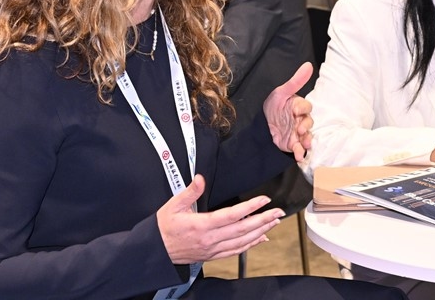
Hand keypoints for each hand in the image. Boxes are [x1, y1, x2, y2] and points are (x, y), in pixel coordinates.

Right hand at [156, 175, 283, 263]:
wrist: (156, 250)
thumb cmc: (164, 227)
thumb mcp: (173, 204)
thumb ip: (190, 191)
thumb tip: (201, 178)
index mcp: (201, 225)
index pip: (232, 215)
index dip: (250, 208)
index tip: (264, 200)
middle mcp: (210, 239)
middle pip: (243, 230)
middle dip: (263, 220)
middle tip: (279, 212)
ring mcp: (212, 249)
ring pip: (242, 242)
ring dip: (261, 232)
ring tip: (274, 222)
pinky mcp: (212, 255)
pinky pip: (236, 251)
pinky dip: (251, 245)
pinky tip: (261, 238)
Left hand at [263, 63, 313, 160]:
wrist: (261, 125)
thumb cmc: (273, 106)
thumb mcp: (281, 93)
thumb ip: (295, 81)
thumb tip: (309, 65)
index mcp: (298, 107)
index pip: (306, 107)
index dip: (303, 109)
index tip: (296, 110)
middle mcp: (300, 120)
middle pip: (309, 122)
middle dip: (306, 126)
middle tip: (300, 129)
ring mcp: (297, 132)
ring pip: (307, 136)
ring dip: (307, 141)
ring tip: (305, 144)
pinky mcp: (293, 143)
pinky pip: (300, 148)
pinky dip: (300, 153)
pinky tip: (299, 155)